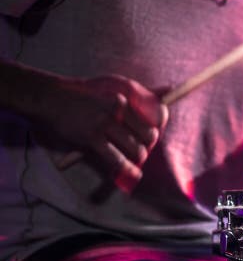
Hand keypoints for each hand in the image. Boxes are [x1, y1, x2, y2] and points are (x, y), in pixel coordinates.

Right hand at [41, 75, 167, 191]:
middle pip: (148, 137)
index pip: (151, 122)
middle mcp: (116, 113)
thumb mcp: (114, 87)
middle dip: (148, 147)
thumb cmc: (86, 94)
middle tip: (142, 150)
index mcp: (124, 101)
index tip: (150, 139)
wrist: (53, 99)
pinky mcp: (92, 139)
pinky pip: (116, 159)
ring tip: (137, 160)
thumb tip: (171, 88)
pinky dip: (128, 169)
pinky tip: (134, 173)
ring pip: (135, 149)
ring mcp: (104, 126)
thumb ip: (143, 91)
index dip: (154, 134)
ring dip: (139, 157)